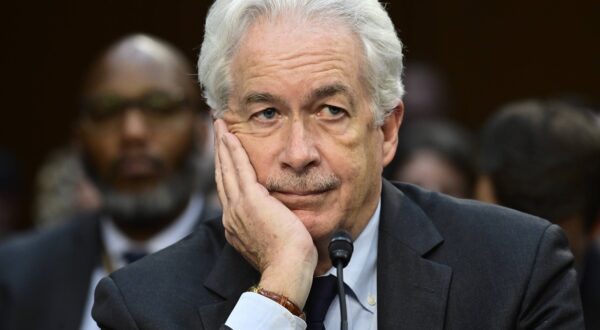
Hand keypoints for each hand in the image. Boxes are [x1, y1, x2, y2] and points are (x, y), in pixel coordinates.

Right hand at [214, 119, 316, 307]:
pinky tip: (230, 135)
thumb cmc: (287, 260)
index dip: (225, 170)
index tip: (224, 155)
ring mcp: (238, 206)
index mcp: (235, 225)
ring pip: (226, 168)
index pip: (228, 191)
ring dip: (222, 145)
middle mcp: (231, 214)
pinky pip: (239, 168)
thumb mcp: (272, 240)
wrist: (287, 269)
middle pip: (222, 176)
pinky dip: (232, 149)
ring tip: (220, 126)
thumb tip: (275, 217)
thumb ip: (268, 225)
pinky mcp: (250, 199)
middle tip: (216, 131)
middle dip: (219, 152)